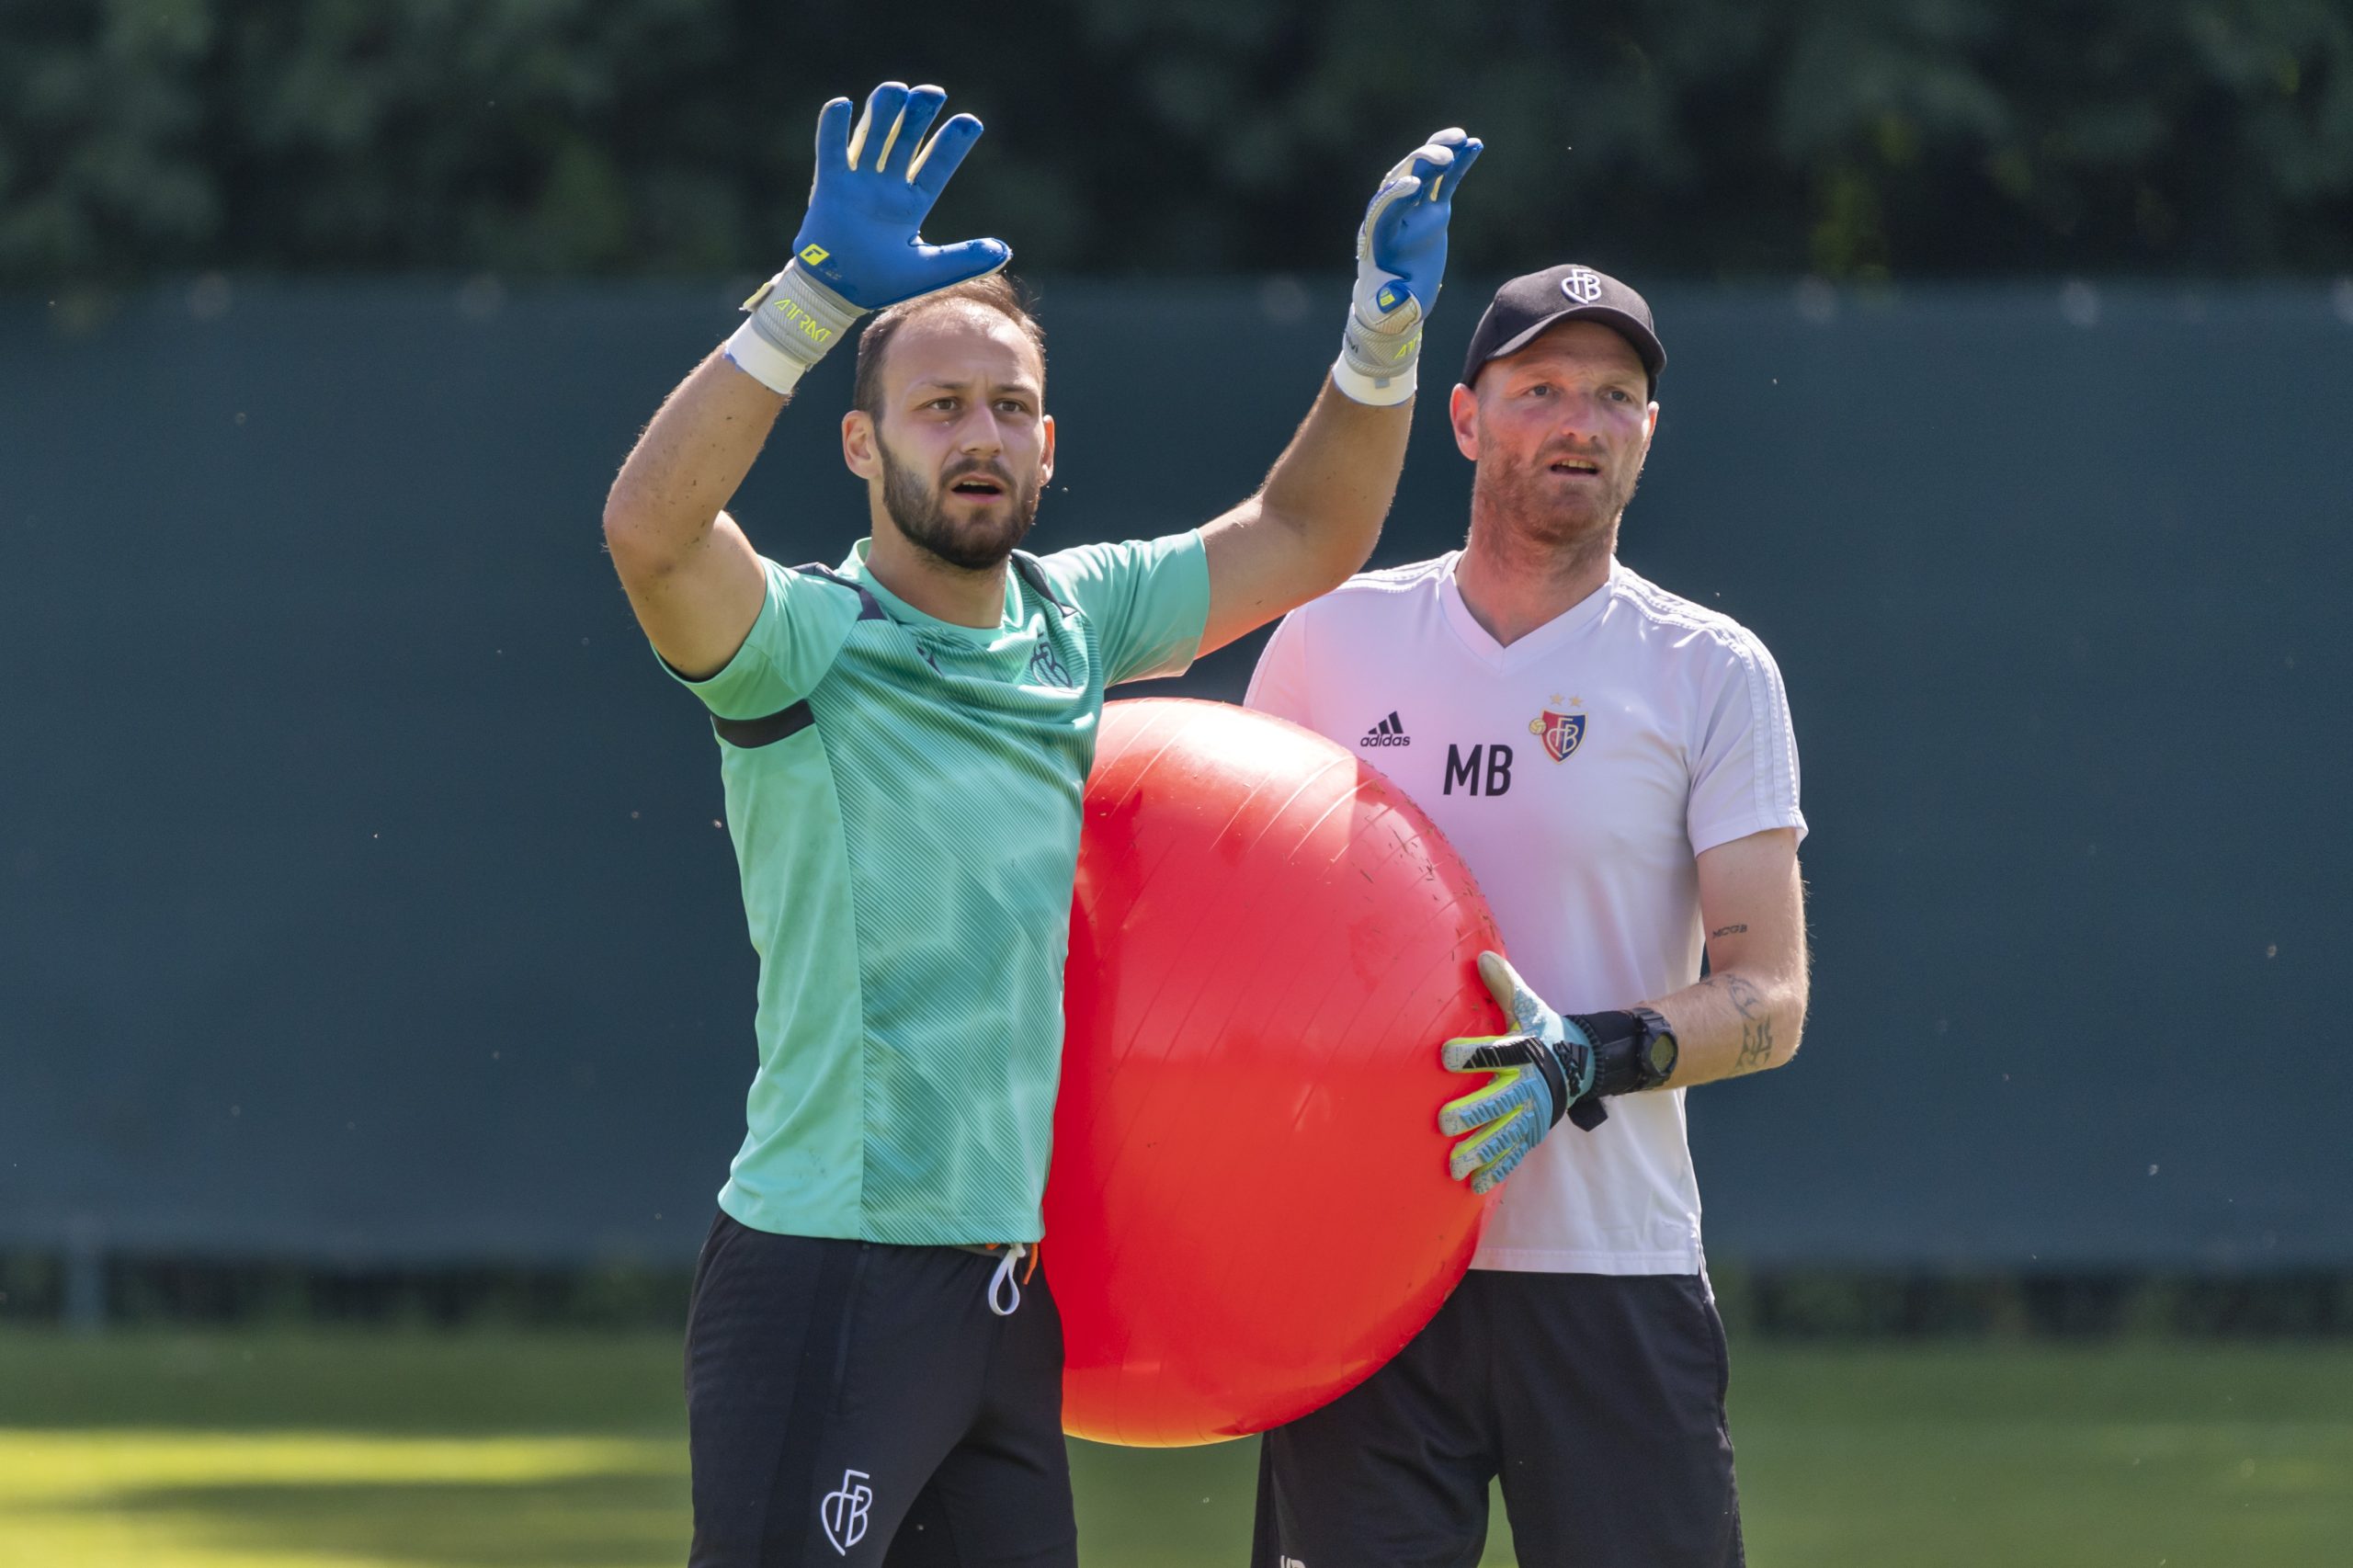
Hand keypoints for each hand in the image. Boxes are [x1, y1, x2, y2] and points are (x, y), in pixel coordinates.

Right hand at [726, 82, 1010, 392]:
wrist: (835, 295)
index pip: (936, 166)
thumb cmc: (880, 283)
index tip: (971, 122)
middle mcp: (886, 187)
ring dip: (882, 112)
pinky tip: (843, 104)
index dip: (952, 144)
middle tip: (933, 93)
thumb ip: (964, 258)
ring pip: (873, 138)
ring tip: (896, 89)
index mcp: (911, 204)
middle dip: (918, 116)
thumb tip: (1005, 250)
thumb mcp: (928, 269)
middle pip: (905, 141)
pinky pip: (831, 150)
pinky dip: (834, 127)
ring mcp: (858, 183)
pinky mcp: (829, 185)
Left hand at [1332, 128, 1482, 405]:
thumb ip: (1392, 305)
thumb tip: (1394, 302)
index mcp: (1379, 236)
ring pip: (1424, 173)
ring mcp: (1414, 210)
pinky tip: (1475, 144)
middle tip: (1443, 158)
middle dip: (1420, 166)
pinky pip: (1445, 182)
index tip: (1415, 187)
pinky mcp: (1432, 211)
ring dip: (1440, 152)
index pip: (1384, 208)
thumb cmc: (1391, 307)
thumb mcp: (1391, 310)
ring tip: (1460, 137)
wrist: (1398, 300)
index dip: (1396, 196)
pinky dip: (1459, 164)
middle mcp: (1394, 216)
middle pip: (1402, 180)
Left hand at [1439, 951, 1595, 1193]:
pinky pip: (1513, 1153)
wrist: (1582, 1062)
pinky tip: (1474, 1184)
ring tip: (1454, 1164)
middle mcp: (1528, 1085)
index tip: (1445, 1055)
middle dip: (1473, 1113)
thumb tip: (1481, 956)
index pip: (1497, 1051)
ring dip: (1479, 1150)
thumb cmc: (1545, 1031)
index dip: (1473, 1054)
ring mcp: (1531, 1113)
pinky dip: (1495, 1169)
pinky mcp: (1532, 1132)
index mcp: (1524, 1051)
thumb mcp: (1530, 1006)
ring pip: (1503, 1134)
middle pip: (1498, 1100)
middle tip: (1445, 1122)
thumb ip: (1504, 985)